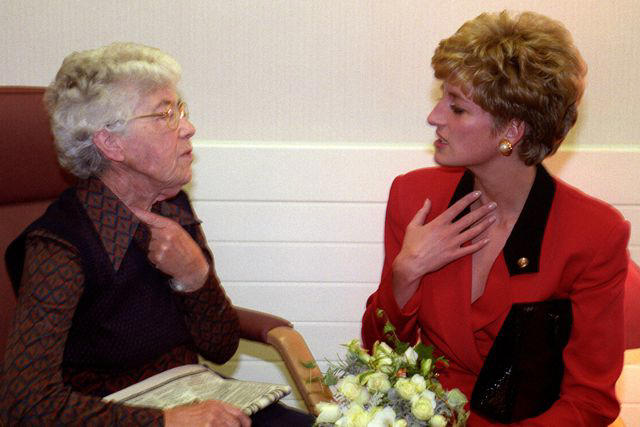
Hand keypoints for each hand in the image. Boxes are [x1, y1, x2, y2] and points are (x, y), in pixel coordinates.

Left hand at [131, 207, 208, 290]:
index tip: (129, 208)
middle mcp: (164, 235)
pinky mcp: (156, 257)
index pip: (151, 217)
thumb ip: (165, 226)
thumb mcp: (180, 232)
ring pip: (148, 243)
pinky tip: (166, 257)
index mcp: (171, 226)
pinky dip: (155, 255)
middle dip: (152, 235)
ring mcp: (159, 246)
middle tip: (165, 242)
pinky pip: (149, 253)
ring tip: (168, 251)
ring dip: (154, 247)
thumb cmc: (187, 248)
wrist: (193, 266)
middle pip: (147, 231)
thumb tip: (148, 224)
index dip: (138, 213)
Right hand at [164, 400, 251, 426]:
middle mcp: (216, 412)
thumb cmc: (182, 416)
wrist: (167, 420)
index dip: (245, 423)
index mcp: (216, 405)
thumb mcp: (203, 408)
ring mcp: (211, 422)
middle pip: (236, 425)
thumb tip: (229, 422)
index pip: (240, 413)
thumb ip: (218, 414)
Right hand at [392, 191, 496, 306]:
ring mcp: (452, 244)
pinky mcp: (453, 255)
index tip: (478, 193)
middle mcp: (448, 232)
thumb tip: (427, 200)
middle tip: (494, 205)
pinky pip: (469, 249)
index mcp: (439, 222)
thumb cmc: (410, 244)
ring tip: (494, 218)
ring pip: (472, 232)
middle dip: (482, 210)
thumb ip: (422, 212)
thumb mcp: (413, 225)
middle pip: (469, 218)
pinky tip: (488, 239)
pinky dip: (479, 244)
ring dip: (484, 224)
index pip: (457, 207)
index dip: (468, 199)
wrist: (411, 264)